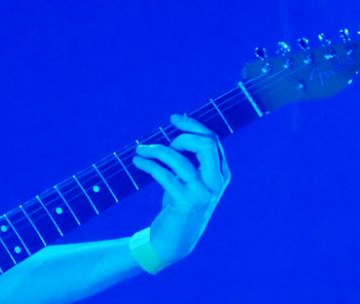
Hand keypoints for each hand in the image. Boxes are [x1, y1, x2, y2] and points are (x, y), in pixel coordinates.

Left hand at [131, 114, 230, 263]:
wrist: (175, 240)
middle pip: (206, 145)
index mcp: (221, 174)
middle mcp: (216, 183)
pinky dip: (148, 165)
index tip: (173, 118)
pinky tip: (137, 162)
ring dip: (156, 150)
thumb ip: (189, 158)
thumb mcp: (189, 179)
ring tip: (139, 151)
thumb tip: (178, 130)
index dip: (192, 125)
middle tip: (164, 144)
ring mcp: (202, 194)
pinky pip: (164, 176)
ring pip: (179, 159)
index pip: (212, 140)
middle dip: (182, 137)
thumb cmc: (179, 203)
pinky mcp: (185, 204)